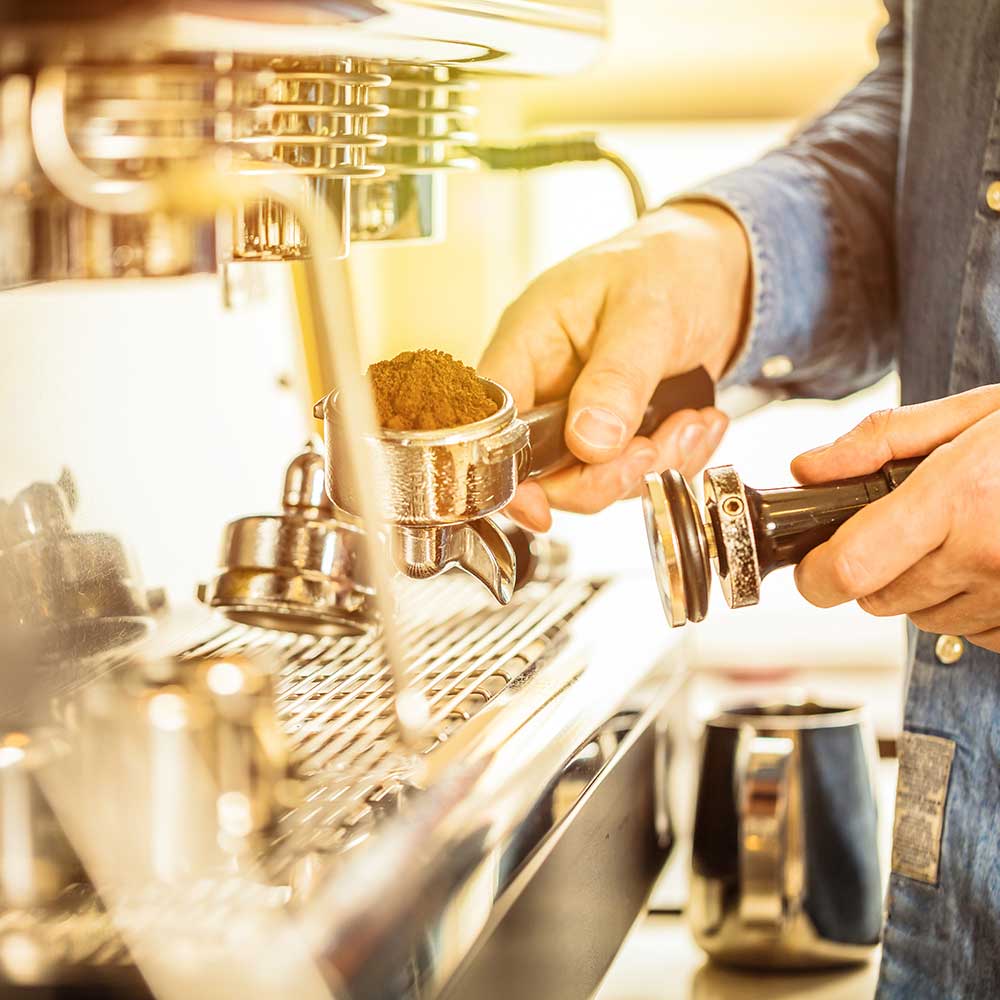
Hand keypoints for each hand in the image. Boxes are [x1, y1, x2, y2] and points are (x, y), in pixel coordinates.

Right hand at [479, 202, 749, 530]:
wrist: (718, 265)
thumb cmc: (669, 263)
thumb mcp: (646, 312)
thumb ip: (617, 378)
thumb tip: (591, 440)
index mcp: (528, 344)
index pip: (493, 423)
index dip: (509, 474)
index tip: (540, 505)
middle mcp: (546, 385)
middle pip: (544, 470)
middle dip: (604, 475)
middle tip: (650, 450)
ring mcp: (580, 412)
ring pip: (593, 478)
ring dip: (650, 463)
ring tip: (689, 422)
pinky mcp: (615, 429)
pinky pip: (631, 472)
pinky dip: (672, 459)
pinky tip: (695, 423)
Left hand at [791, 385, 999, 650]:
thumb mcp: (971, 414)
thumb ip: (880, 442)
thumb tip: (808, 470)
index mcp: (958, 498)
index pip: (851, 569)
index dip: (816, 573)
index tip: (811, 562)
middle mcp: (987, 557)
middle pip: (878, 599)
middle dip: (872, 570)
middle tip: (905, 529)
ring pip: (923, 620)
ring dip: (923, 588)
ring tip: (964, 537)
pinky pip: (973, 635)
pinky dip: (969, 607)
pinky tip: (995, 564)